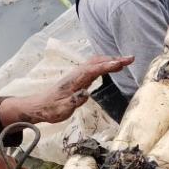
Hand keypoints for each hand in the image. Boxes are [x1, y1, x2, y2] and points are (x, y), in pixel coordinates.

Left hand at [1, 56, 133, 125]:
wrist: (38, 106)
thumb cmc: (50, 109)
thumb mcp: (61, 110)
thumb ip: (74, 101)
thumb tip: (86, 93)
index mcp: (74, 80)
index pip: (94, 70)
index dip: (108, 65)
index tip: (121, 63)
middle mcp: (76, 74)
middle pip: (96, 62)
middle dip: (113, 59)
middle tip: (130, 59)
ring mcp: (77, 74)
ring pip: (95, 62)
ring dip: (110, 59)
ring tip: (125, 61)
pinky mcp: (77, 77)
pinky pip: (93, 66)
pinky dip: (104, 63)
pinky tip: (111, 66)